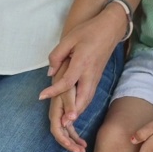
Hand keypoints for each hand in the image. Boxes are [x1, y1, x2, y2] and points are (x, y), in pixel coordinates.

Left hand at [37, 5, 125, 121]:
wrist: (110, 28)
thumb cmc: (89, 31)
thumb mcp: (70, 38)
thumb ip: (57, 55)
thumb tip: (50, 73)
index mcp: (82, 62)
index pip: (66, 81)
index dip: (53, 90)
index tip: (41, 96)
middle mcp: (90, 73)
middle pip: (82, 98)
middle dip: (73, 111)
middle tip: (62, 123)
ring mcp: (96, 76)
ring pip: (88, 98)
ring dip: (78, 111)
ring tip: (68, 121)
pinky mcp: (98, 77)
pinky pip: (90, 95)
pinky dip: (83, 104)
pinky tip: (76, 110)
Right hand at [48, 86, 87, 151]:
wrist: (65, 75)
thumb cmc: (66, 83)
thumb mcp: (68, 94)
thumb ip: (69, 107)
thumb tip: (69, 121)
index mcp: (56, 112)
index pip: (57, 131)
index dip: (64, 141)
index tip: (74, 148)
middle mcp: (56, 116)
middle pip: (61, 135)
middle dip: (70, 145)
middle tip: (80, 151)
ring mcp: (61, 116)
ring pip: (66, 133)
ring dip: (73, 142)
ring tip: (83, 149)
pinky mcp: (65, 114)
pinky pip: (69, 129)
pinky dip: (74, 136)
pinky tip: (82, 141)